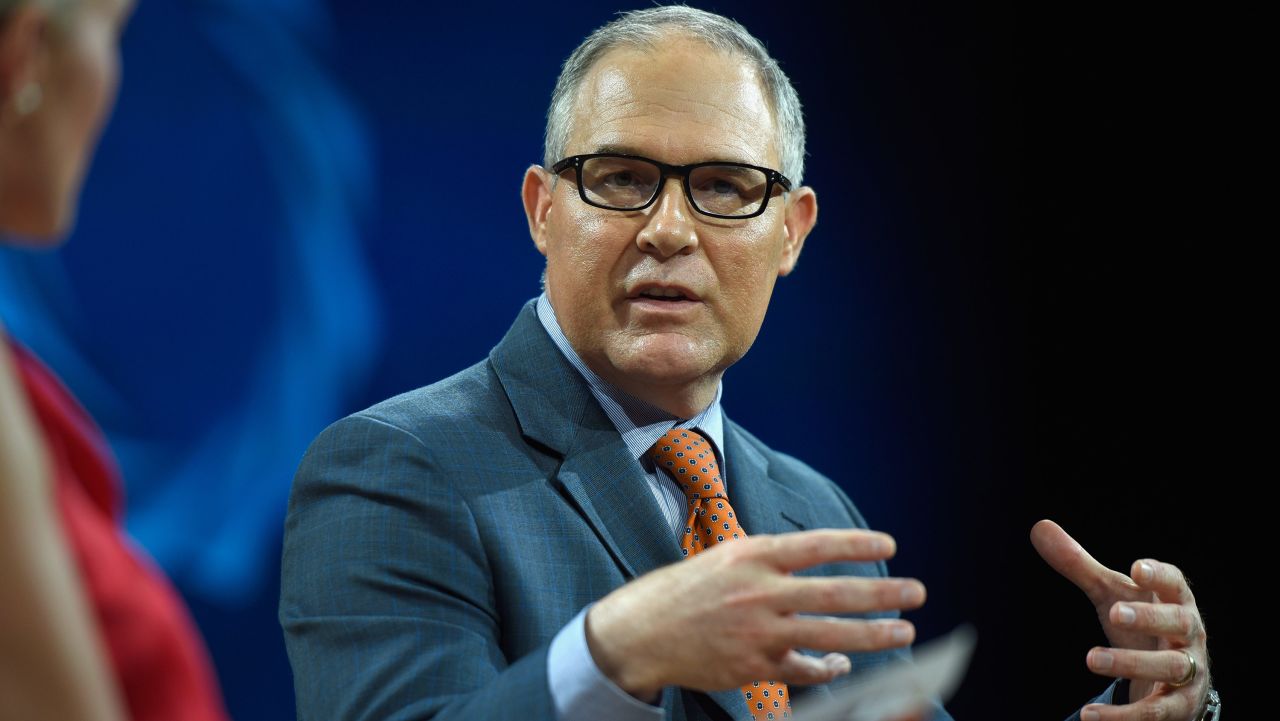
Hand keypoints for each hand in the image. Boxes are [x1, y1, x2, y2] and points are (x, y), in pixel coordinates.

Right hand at [585, 528, 925, 698]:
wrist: (640, 633)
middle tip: (916, 592)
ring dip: (874, 634)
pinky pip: (805, 670)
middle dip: (883, 593)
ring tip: (903, 631)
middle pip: (836, 592)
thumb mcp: (723, 559)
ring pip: (830, 634)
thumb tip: (814, 560)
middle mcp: (759, 592)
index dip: (856, 544)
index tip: (887, 544)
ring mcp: (758, 633)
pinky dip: (829, 666)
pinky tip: (842, 663)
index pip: (816, 545)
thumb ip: (767, 561)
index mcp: (750, 557)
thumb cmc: (683, 591)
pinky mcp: (754, 667)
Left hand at [1031, 520, 1209, 720]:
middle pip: (1178, 623)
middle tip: (1114, 613)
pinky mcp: (1177, 707)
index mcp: (1175, 601)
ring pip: (1169, 667)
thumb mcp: (1112, 595)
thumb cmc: (1142, 625)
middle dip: (1148, 618)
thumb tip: (1039, 528)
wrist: (1174, 679)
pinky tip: (1091, 717)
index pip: (1175, 583)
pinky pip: (1154, 713)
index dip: (1159, 575)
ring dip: (1131, 663)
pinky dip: (1124, 717)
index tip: (1136, 569)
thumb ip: (1079, 565)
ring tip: (1090, 659)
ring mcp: (1188, 672)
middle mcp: (1188, 635)